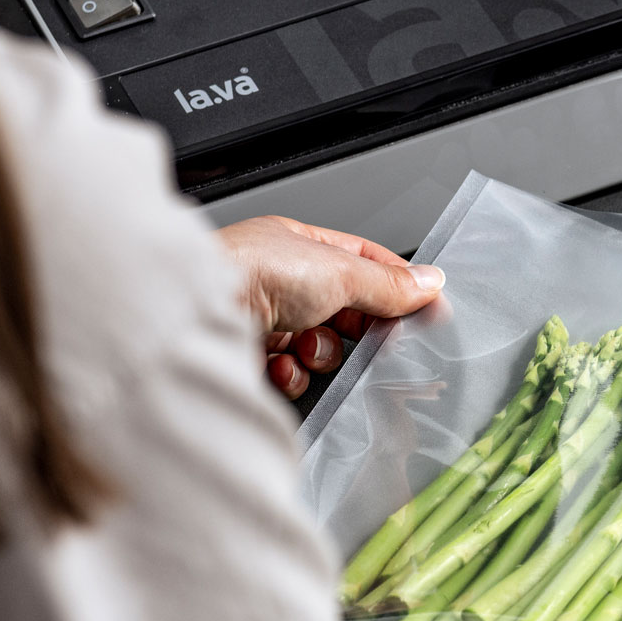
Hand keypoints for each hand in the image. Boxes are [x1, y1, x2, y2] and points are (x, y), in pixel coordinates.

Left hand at [215, 216, 443, 398]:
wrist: (192, 315)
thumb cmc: (249, 272)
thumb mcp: (339, 270)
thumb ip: (388, 283)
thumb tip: (429, 284)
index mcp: (299, 245)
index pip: (365, 263)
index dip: (398, 285)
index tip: (427, 308)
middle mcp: (279, 279)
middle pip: (344, 309)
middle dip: (357, 326)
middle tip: (378, 339)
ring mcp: (263, 318)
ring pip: (319, 345)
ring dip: (321, 352)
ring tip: (308, 346)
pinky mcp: (249, 356)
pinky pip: (290, 372)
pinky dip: (292, 374)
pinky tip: (282, 366)